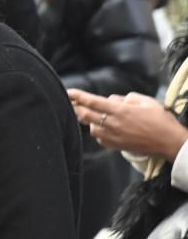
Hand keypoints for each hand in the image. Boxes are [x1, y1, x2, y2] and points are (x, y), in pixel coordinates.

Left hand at [69, 89, 187, 158]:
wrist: (169, 142)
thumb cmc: (161, 120)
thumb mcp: (146, 101)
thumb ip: (127, 98)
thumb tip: (112, 100)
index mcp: (121, 111)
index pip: (93, 102)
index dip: (79, 96)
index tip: (69, 92)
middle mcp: (114, 124)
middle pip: (86, 115)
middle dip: (77, 108)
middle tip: (72, 103)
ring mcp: (114, 137)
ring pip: (91, 128)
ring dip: (89, 121)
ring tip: (93, 115)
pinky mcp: (115, 146)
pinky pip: (100, 138)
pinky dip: (99, 132)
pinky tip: (105, 128)